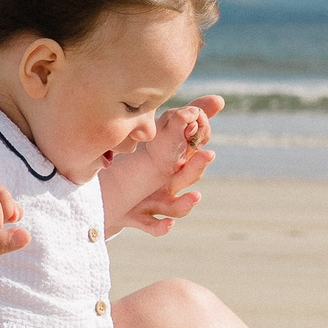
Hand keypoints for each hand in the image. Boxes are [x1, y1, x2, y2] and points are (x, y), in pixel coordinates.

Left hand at [118, 95, 221, 236]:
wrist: (108, 198)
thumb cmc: (138, 168)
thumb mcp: (157, 142)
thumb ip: (183, 120)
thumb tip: (219, 100)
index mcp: (173, 166)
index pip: (193, 157)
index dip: (198, 146)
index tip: (201, 128)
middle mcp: (168, 187)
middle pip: (187, 179)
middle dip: (197, 167)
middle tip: (207, 154)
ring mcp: (155, 204)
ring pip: (175, 207)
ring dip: (185, 204)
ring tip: (194, 197)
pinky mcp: (139, 219)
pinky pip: (152, 226)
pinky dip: (160, 228)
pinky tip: (167, 225)